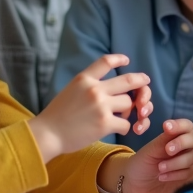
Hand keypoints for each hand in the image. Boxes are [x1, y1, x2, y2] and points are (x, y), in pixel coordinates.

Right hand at [29, 55, 151, 160]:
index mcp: (84, 79)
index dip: (119, 59)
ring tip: (122, 116)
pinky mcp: (105, 123)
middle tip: (145, 81)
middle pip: (128, 80)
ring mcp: (101, 106)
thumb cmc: (56, 116)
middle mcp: (94, 89)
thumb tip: (104, 86)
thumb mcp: (70, 91)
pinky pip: (125, 124)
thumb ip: (86, 86)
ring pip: (129, 103)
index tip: (126, 60)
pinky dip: (124, 127)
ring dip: (129, 110)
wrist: (47, 134)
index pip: (106, 61)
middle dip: (140, 81)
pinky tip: (117, 129)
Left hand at [101, 119, 192, 192]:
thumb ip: (163, 140)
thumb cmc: (143, 164)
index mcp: (179, 134)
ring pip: (192, 158)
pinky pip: (189, 173)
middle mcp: (190, 146)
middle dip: (181, 143)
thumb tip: (170, 126)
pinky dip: (175, 174)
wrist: (138, 188)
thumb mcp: (150, 151)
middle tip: (167, 150)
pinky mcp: (192, 177)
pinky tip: (162, 177)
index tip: (166, 127)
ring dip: (175, 163)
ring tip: (160, 168)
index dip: (179, 126)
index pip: (186, 126)